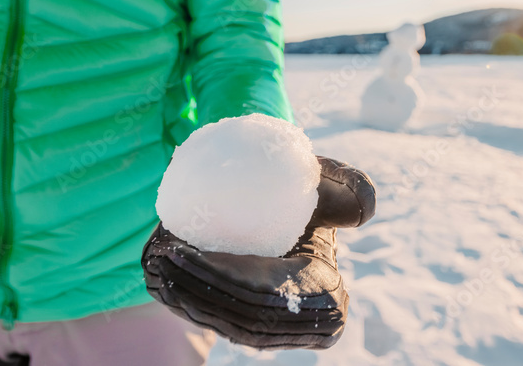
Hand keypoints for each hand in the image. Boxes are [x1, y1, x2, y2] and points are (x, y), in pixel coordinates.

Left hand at [142, 156, 376, 349]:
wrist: (297, 216)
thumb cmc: (312, 193)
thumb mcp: (334, 186)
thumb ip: (351, 190)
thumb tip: (364, 211)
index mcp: (326, 303)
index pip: (269, 295)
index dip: (226, 278)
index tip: (192, 247)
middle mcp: (302, 329)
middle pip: (241, 314)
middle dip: (197, 290)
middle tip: (165, 254)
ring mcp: (275, 337)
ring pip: (224, 322)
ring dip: (185, 297)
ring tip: (158, 264)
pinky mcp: (250, 333)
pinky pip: (215, 321)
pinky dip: (186, 302)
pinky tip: (160, 277)